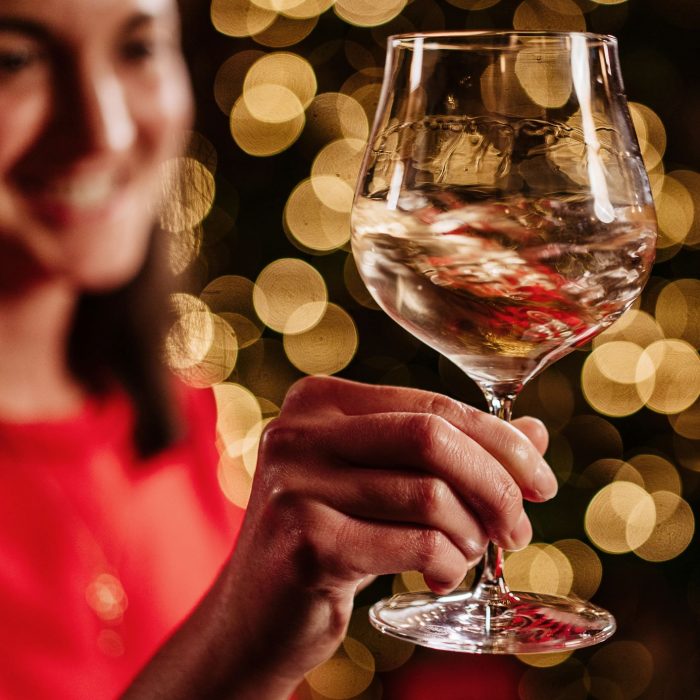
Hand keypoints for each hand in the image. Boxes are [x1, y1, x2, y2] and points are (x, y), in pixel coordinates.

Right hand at [223, 376, 554, 694]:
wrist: (256, 613)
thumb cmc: (329, 537)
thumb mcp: (383, 481)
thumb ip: (450, 450)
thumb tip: (535, 431)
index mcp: (319, 401)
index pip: (432, 404)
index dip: (500, 441)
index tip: (540, 481)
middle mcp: (300, 431)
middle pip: (432, 438)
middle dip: (497, 485)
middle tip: (517, 529)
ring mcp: (296, 485)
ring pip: (431, 495)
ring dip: (471, 535)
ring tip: (466, 556)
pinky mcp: (304, 542)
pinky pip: (418, 544)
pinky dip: (448, 563)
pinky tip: (440, 575)